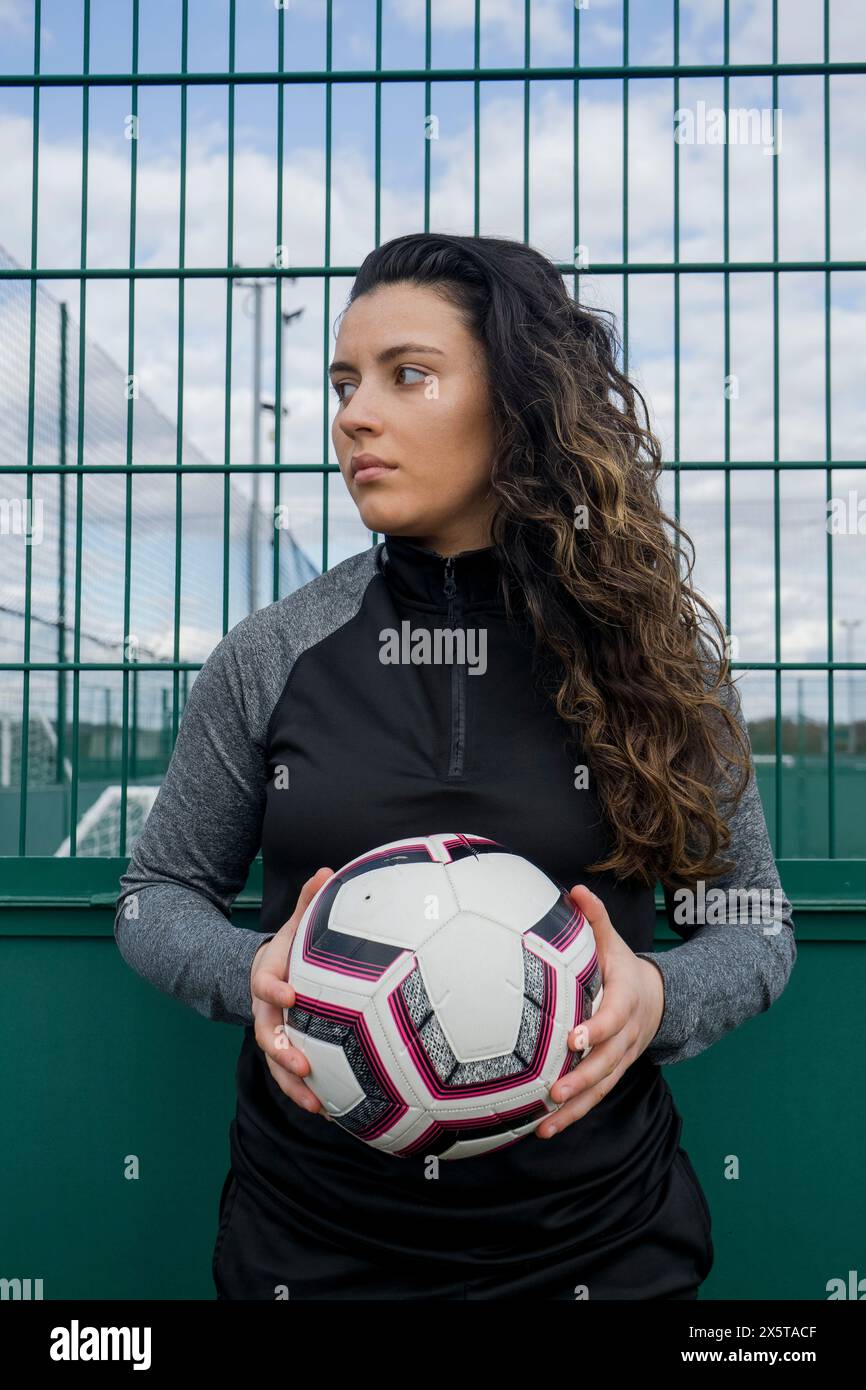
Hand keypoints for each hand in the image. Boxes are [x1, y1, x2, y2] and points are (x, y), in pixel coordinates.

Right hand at [250, 867, 334, 1116]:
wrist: (266, 973)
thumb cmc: (289, 949)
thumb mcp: (294, 925)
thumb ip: (307, 901)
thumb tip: (327, 870)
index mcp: (267, 978)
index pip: (265, 985)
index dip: (275, 991)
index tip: (291, 996)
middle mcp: (266, 1011)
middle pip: (267, 1035)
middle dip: (283, 1052)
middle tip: (303, 1065)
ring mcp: (274, 1034)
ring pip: (277, 1065)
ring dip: (293, 1086)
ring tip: (317, 1104)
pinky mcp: (286, 1053)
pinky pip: (292, 1078)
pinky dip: (307, 1095)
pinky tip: (332, 1112)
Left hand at [535, 883, 664, 1139]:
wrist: (656, 999)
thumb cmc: (622, 967)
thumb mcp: (613, 942)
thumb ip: (595, 920)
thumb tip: (574, 889)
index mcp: (625, 1001)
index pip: (613, 1018)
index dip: (596, 1030)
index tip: (574, 1038)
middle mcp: (625, 1036)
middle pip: (607, 1062)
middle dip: (582, 1078)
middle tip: (555, 1090)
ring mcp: (620, 1059)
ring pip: (601, 1087)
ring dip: (575, 1107)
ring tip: (546, 1121)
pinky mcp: (612, 1074)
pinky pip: (594, 1098)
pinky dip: (572, 1115)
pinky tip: (543, 1129)